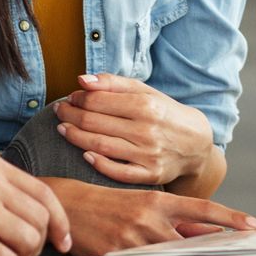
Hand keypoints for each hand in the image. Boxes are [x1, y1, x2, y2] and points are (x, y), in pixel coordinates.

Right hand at [46, 177, 255, 255]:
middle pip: (190, 245)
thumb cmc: (111, 204)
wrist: (69, 206)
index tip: (254, 226)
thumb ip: (176, 219)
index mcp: (158, 201)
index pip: (203, 210)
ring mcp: (132, 240)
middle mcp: (148, 219)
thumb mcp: (145, 203)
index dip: (231, 218)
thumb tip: (210, 234)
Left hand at [53, 74, 214, 185]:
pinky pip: (117, 172)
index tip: (70, 98)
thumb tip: (82, 80)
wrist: (196, 144)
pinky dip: (97, 163)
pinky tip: (84, 154)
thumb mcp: (145, 92)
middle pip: (94, 122)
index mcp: (146, 105)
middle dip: (70, 116)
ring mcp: (148, 155)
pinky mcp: (150, 175)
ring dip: (75, 137)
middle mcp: (147, 130)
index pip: (98, 100)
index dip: (77, 98)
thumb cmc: (164, 114)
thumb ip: (113, 83)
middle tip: (60, 112)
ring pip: (100, 146)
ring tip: (63, 129)